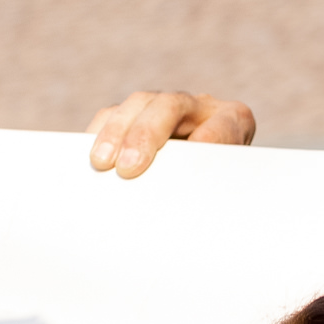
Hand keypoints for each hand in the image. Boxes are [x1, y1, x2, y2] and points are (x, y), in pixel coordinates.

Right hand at [85, 90, 254, 178]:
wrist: (210, 177)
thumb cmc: (219, 189)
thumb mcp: (226, 189)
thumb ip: (214, 189)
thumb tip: (193, 219)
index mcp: (233, 120)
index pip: (223, 126)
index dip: (208, 139)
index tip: (193, 156)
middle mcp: (200, 106)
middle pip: (171, 106)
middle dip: (146, 134)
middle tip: (129, 168)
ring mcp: (166, 105)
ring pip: (138, 104)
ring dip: (116, 132)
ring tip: (102, 162)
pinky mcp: (137, 113)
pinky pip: (113, 114)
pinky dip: (100, 132)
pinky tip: (90, 155)